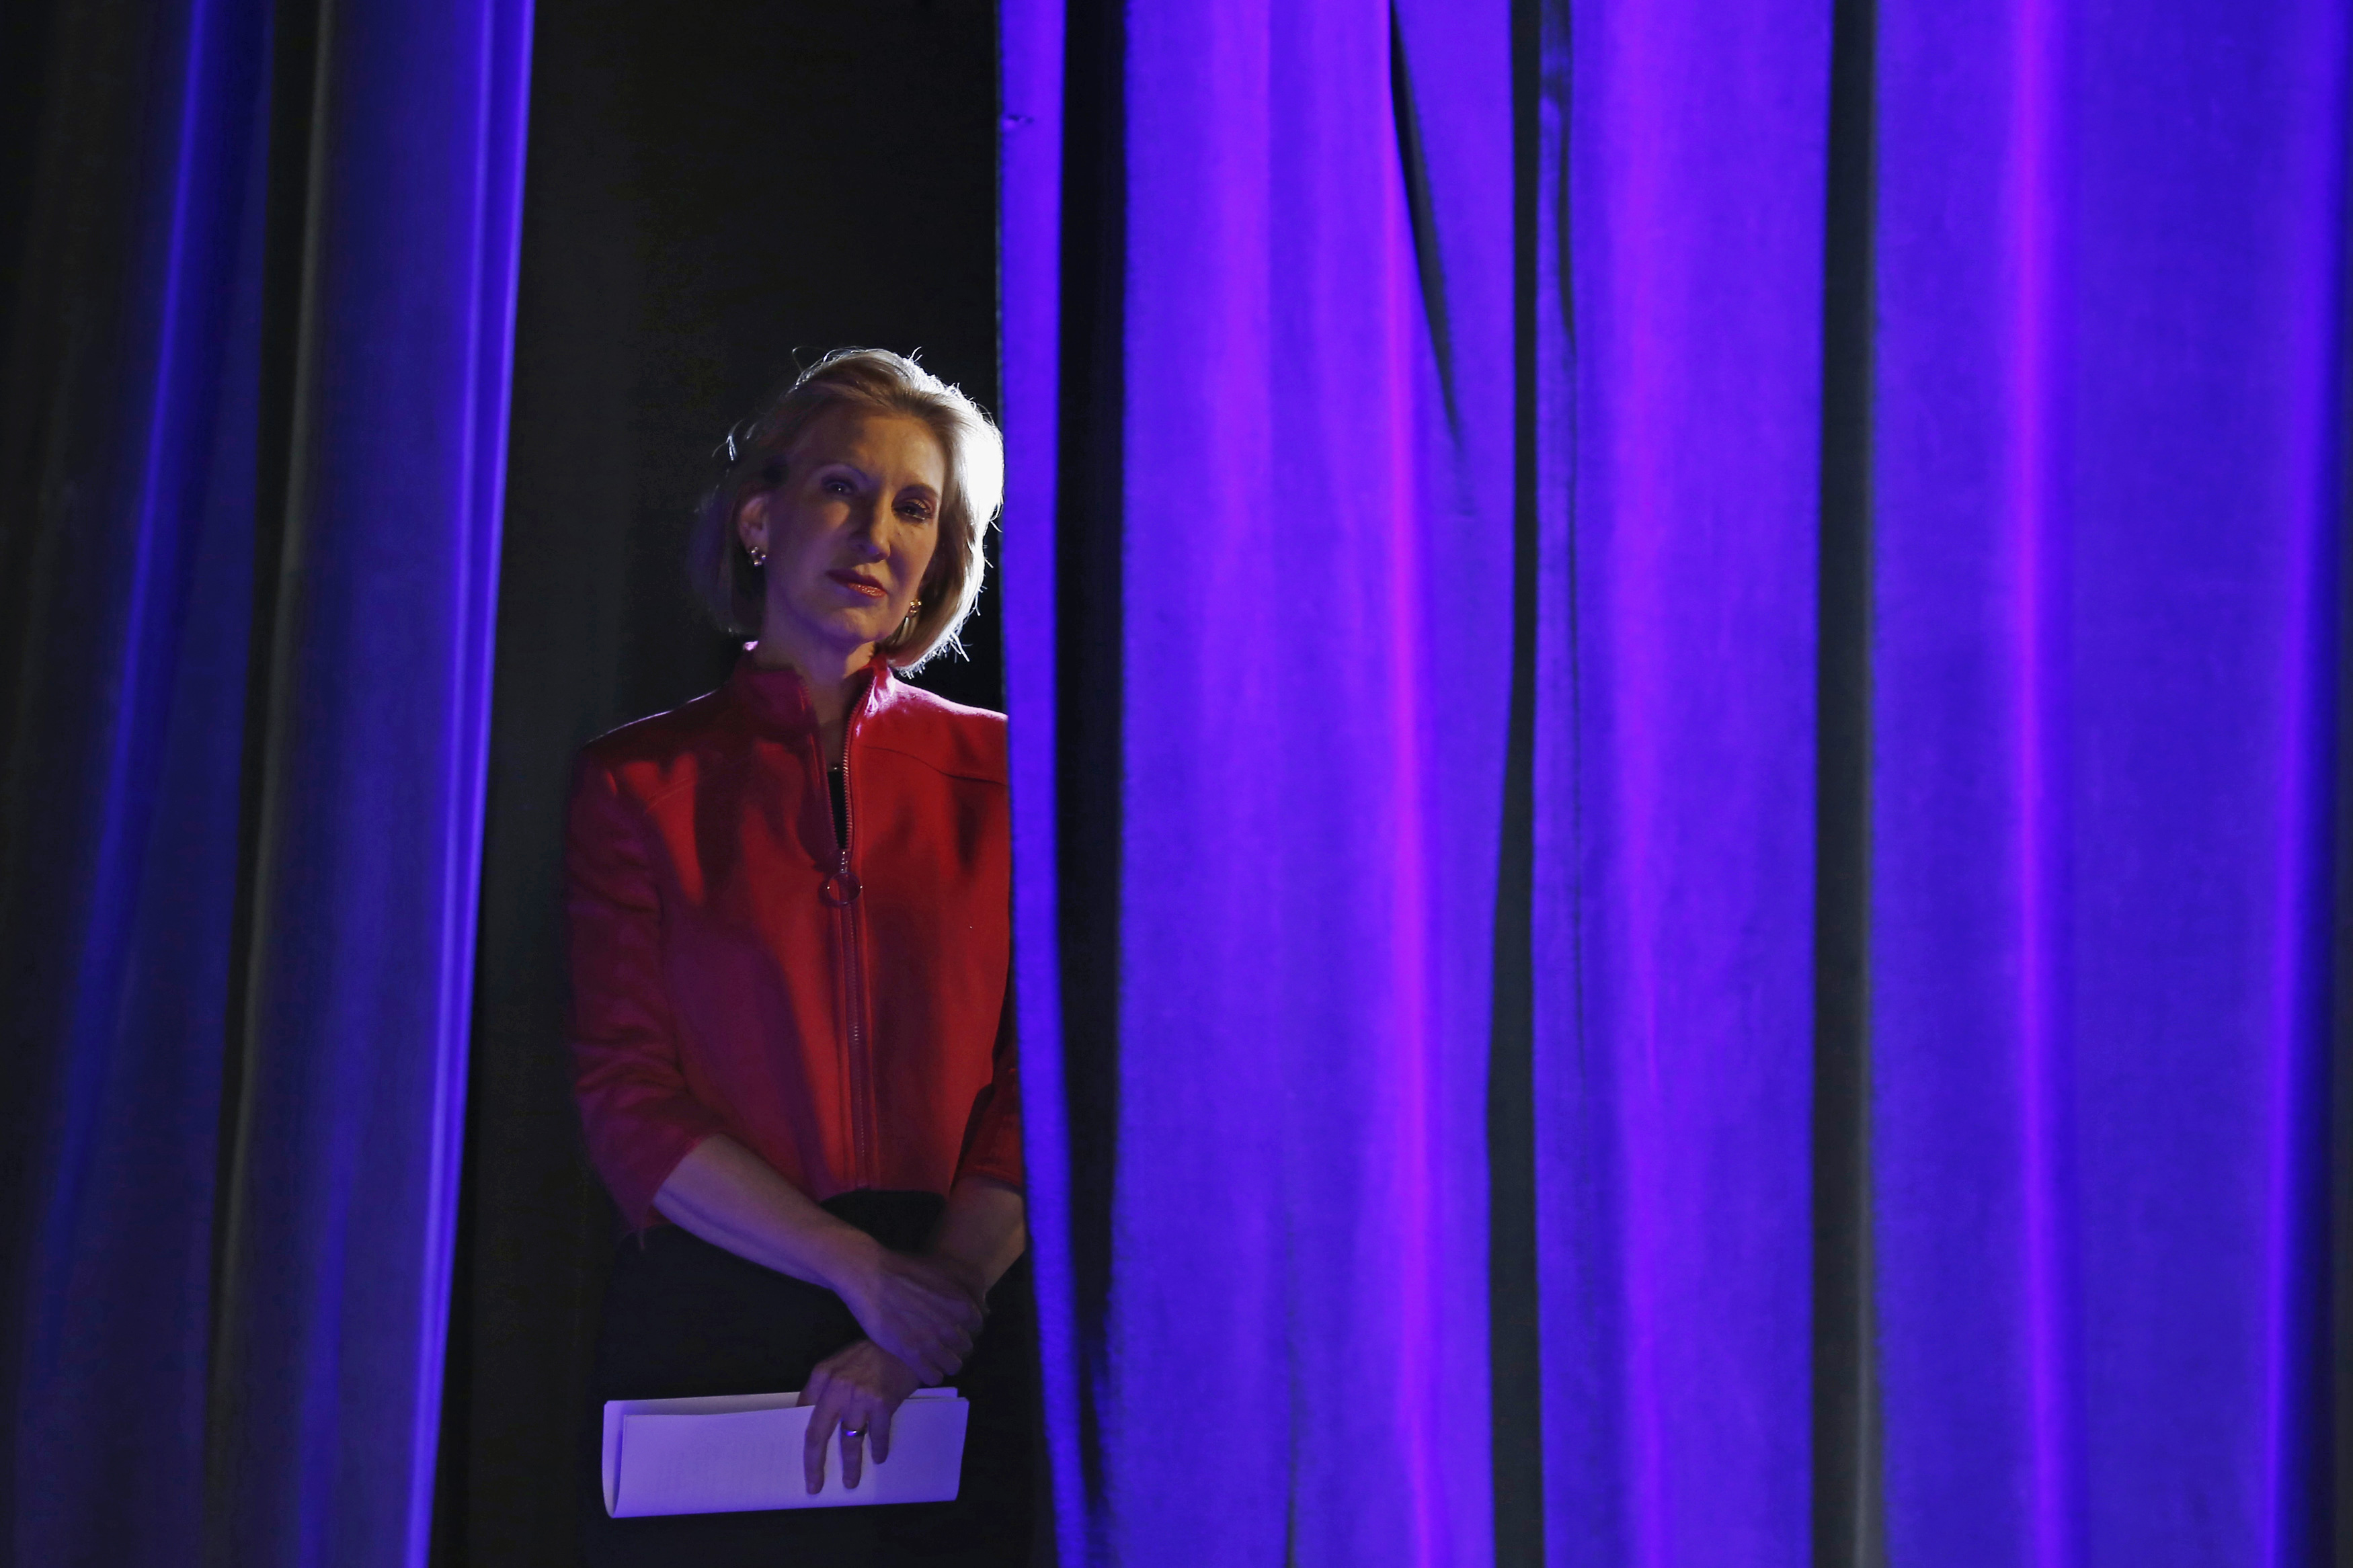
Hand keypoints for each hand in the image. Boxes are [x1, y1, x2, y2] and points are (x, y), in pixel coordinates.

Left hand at [799, 1339, 921, 1492]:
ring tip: (851, 1481)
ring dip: (850, 1465)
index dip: (802, 1436)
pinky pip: (878, 1435)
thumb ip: (826, 1387)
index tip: (803, 1457)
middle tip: (814, 1486)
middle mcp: (837, 1388)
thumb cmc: (872, 1354)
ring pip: (849, 1441)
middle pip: (818, 1434)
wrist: (905, 1343)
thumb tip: (816, 1418)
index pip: (803, 1413)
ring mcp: (860, 1397)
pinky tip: (879, 1458)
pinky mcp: (882, 1404)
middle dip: (814, 1464)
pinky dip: (879, 1449)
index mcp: (822, 1376)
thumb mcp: (841, 1363)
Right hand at [838, 1249, 982, 1382]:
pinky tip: (924, 1367)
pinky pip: (933, 1377)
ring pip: (953, 1366)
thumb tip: (986, 1307)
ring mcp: (931, 1342)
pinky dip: (931, 1374)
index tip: (954, 1326)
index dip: (965, 1327)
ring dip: (946, 1362)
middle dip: (955, 1344)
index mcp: (963, 1305)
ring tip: (935, 1356)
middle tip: (941, 1340)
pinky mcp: (910, 1354)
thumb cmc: (908, 1268)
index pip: (977, 1327)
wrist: (872, 1275)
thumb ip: (971, 1285)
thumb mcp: (947, 1267)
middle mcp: (951, 1326)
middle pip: (965, 1347)